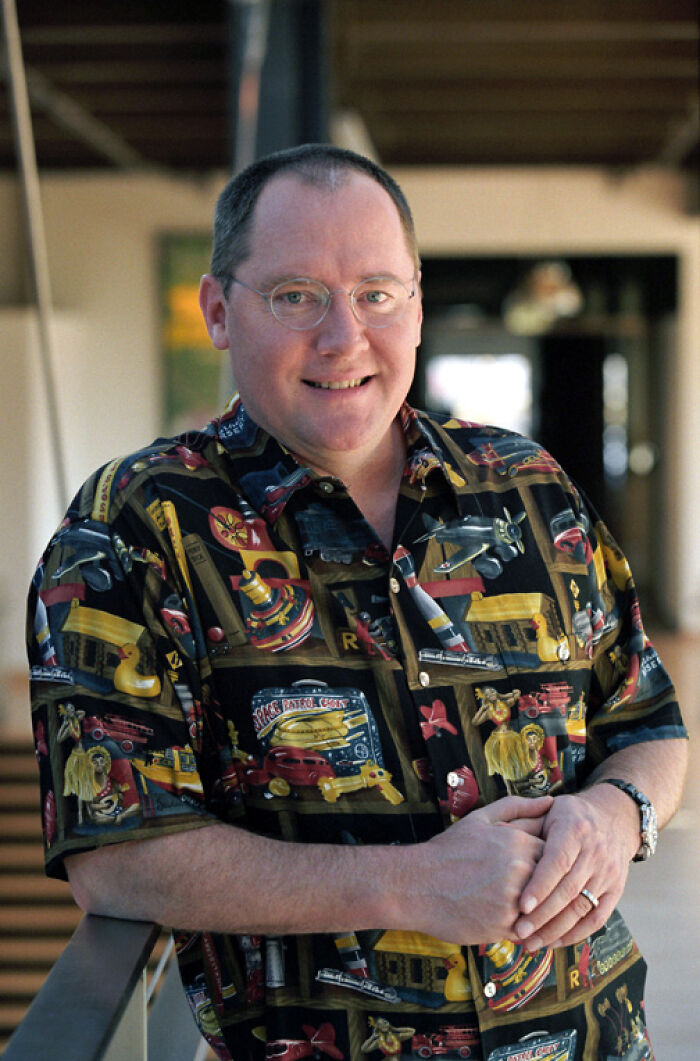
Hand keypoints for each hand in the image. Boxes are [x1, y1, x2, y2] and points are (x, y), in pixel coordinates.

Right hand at [406, 795, 552, 945]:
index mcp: (518, 842)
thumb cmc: (448, 850)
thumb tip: (549, 801)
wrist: (416, 885)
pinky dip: (523, 926)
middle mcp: (521, 870)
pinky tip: (505, 918)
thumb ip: (517, 807)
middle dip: (542, 886)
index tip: (527, 866)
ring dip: (535, 908)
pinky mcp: (505, 927)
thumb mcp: (480, 819)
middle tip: (520, 889)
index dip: (543, 861)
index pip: (554, 854)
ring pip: (543, 907)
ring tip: (515, 906)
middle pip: (552, 881)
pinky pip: (529, 929)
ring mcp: (515, 900)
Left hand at [513, 785, 638, 949]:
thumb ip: (524, 824)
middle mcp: (596, 851)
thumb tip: (496, 832)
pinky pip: (597, 918)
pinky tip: (554, 942)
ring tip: (531, 944)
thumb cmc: (569, 816)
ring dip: (555, 930)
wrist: (612, 819)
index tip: (521, 906)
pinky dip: (576, 934)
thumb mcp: (547, 811)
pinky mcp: (616, 890)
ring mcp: (608, 873)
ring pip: (581, 908)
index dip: (540, 885)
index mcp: (575, 829)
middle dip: (543, 915)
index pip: (557, 862)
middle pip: (568, 890)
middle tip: (519, 932)